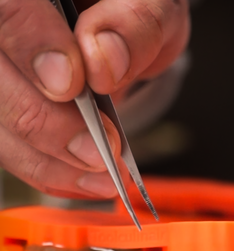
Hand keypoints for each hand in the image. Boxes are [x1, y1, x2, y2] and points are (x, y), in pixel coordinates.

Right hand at [0, 0, 188, 198]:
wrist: (124, 35)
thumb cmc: (131, 15)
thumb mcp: (151, 8)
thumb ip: (132, 24)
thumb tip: (102, 60)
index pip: (8, 10)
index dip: (31, 47)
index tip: (72, 86)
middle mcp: (4, 30)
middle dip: (46, 125)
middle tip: (99, 154)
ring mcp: (5, 73)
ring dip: (48, 162)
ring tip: (101, 180)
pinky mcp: (12, 109)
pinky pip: (13, 148)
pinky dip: (48, 171)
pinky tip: (84, 182)